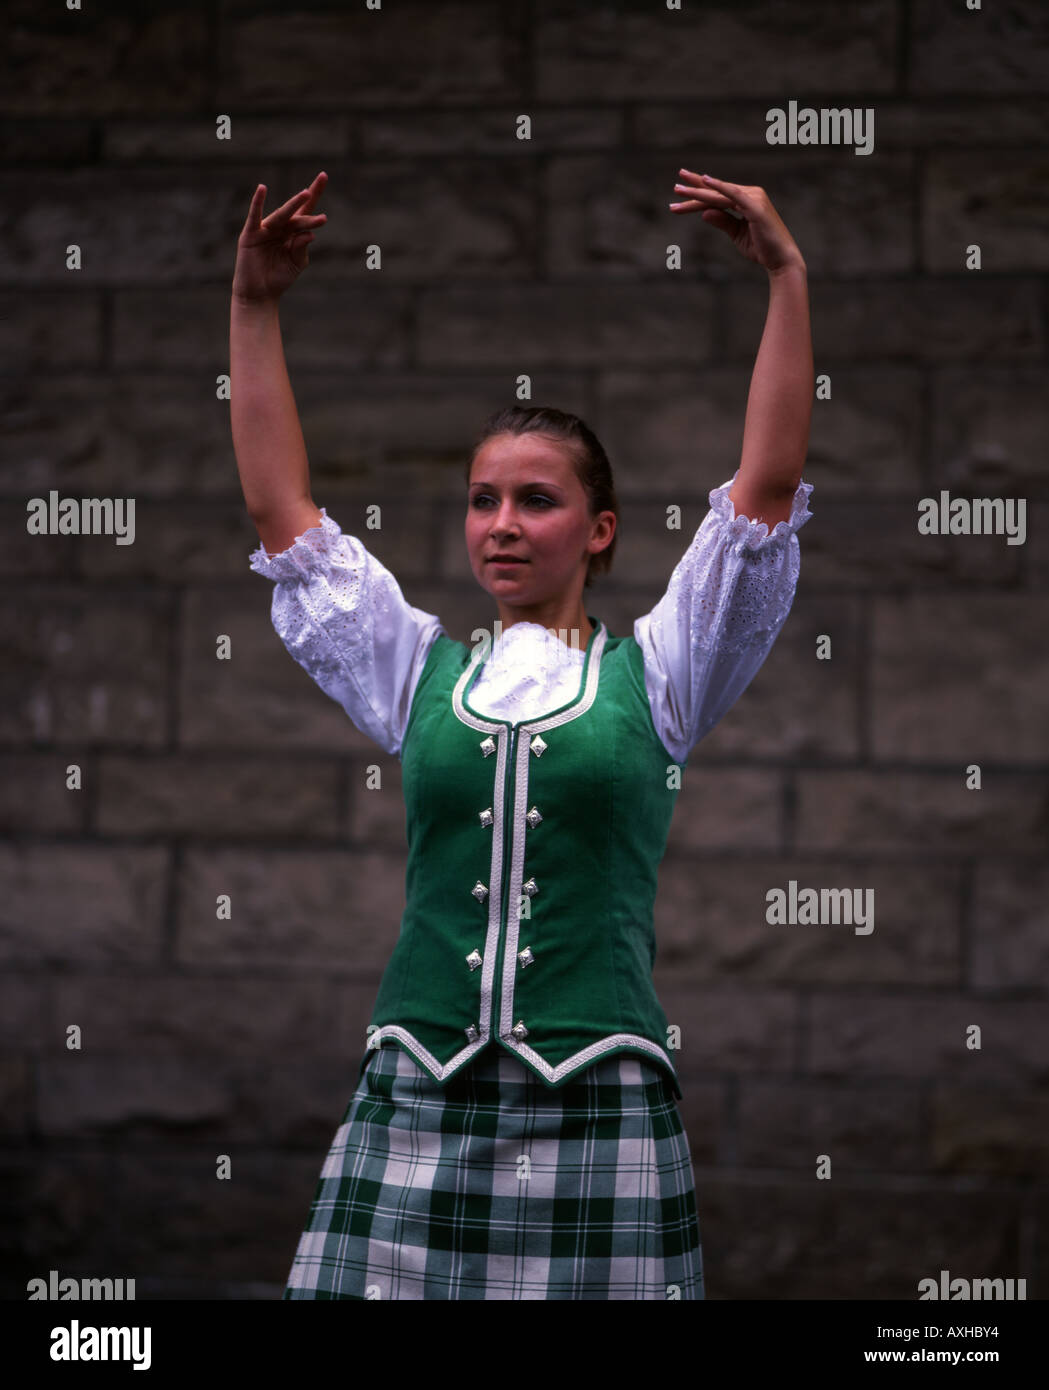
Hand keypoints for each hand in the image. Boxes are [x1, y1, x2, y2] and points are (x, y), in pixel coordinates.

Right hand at [232, 171, 328, 304]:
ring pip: (282, 216)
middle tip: (314, 193)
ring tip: (306, 195)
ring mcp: (265, 229)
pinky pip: (255, 216)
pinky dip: (257, 202)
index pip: (306, 211)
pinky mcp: (251, 234)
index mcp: (293, 233)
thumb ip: (302, 248)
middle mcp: (280, 227)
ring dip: (293, 205)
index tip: (324, 176)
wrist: (261, 293)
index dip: (315, 194)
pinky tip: (262, 189)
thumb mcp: (296, 263)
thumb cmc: (279, 277)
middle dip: (306, 202)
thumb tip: (309, 234)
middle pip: (296, 213)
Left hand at [669, 170, 804, 274]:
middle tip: (676, 184)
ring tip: (678, 191)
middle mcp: (751, 194)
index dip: (699, 193)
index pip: (718, 195)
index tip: (680, 192)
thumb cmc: (761, 248)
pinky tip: (704, 180)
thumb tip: (704, 213)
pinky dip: (719, 186)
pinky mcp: (755, 206)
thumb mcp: (736, 234)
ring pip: (719, 194)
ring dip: (698, 192)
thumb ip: (722, 221)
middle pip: (716, 191)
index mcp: (747, 200)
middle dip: (695, 188)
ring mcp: (753, 198)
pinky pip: (732, 194)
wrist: (780, 260)